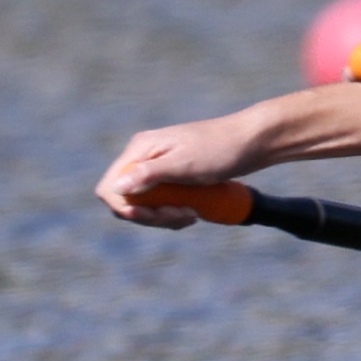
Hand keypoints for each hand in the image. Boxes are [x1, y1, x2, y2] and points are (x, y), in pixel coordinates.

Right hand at [94, 117, 264, 223]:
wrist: (251, 143)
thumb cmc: (219, 150)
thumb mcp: (183, 165)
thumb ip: (148, 175)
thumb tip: (115, 188)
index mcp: (140, 149)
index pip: (110, 187)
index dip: (125, 207)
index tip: (154, 214)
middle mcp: (143, 157)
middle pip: (126, 200)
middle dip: (150, 215)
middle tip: (182, 214)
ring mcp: (157, 167)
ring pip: (144, 205)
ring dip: (164, 217)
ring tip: (192, 214)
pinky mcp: (172, 177)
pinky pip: (160, 203)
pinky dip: (173, 213)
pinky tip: (193, 213)